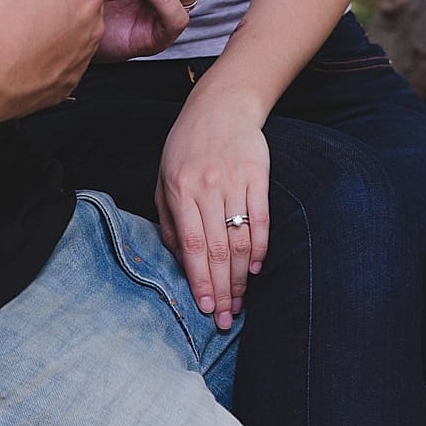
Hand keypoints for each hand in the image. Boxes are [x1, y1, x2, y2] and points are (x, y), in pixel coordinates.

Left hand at [155, 80, 270, 330]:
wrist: (221, 105)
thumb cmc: (187, 145)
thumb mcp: (164, 176)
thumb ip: (168, 217)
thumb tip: (176, 258)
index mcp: (179, 189)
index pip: (191, 245)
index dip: (198, 279)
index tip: (204, 307)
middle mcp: (206, 187)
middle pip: (216, 249)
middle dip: (220, 289)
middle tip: (224, 319)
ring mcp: (233, 181)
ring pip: (239, 240)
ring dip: (241, 277)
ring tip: (239, 302)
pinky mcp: (257, 176)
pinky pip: (260, 219)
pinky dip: (260, 247)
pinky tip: (257, 268)